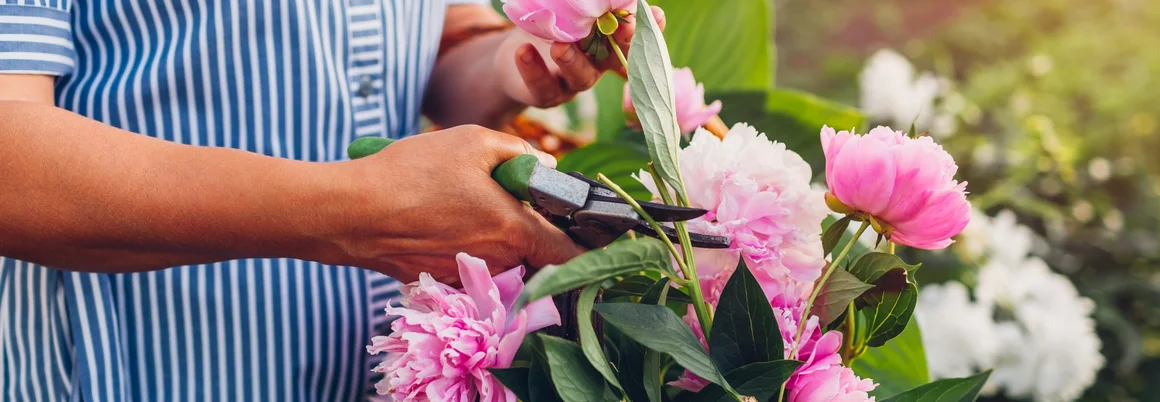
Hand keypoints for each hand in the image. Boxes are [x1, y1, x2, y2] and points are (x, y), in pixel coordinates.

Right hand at [328, 125, 586, 283]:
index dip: (589, 246)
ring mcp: (469, 278)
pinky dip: (471, 252)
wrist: (351, 213)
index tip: (596, 235)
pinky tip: (446, 225)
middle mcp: (498, 263)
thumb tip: (542, 163)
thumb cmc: (412, 173)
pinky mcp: (442, 283)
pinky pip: (473, 270)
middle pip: (538, 259)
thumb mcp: (472, 142)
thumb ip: (517, 152)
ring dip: (503, 244)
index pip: (571, 254)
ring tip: (474, 210)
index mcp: (514, 230)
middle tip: (523, 204)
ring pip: (505, 264)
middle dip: (540, 236)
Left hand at [498, 6, 666, 107]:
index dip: (648, 30)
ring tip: (559, 46)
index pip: (633, 37)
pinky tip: (524, 51)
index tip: (656, 15)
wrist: (514, 53)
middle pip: (616, 59)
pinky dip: (534, 70)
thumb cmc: (549, 25)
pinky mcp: (546, 94)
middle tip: (623, 29)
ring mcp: (573, 82)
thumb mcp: (568, 11)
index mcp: (607, 42)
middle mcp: (596, 64)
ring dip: (572, 61)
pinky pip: (543, 87)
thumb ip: (587, 4)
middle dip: (623, 44)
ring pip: (581, 77)